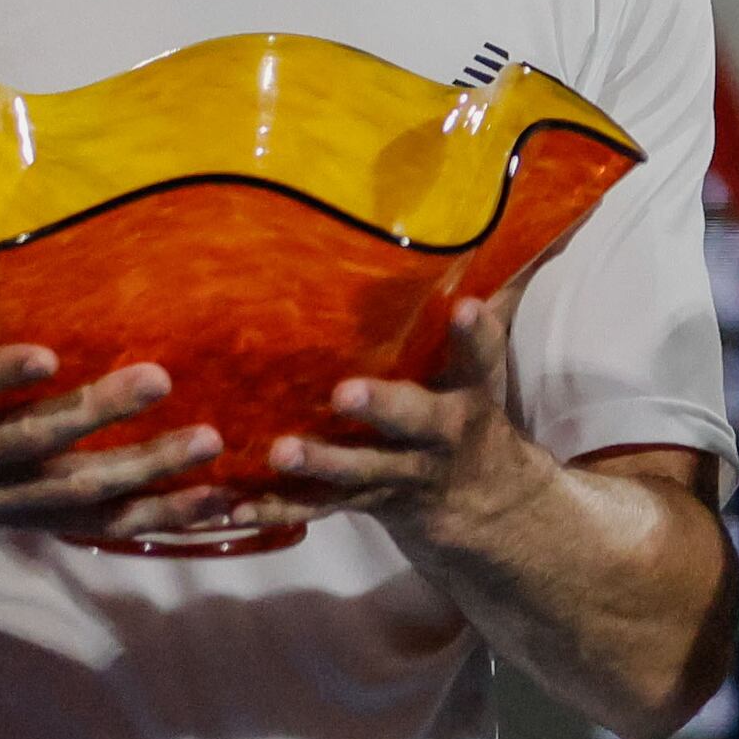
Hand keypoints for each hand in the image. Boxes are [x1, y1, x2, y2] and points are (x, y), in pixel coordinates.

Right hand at [0, 251, 232, 538]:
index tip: (49, 354)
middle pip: (33, 447)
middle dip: (97, 415)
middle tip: (160, 378)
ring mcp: (4, 502)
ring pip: (81, 497)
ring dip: (148, 475)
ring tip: (211, 445)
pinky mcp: (40, 521)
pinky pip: (106, 527)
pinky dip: (163, 518)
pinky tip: (219, 499)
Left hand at [252, 297, 545, 544]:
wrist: (484, 509)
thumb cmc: (466, 411)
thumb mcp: (481, 371)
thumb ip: (477, 314)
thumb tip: (504, 229)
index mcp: (468, 393)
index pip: (480, 357)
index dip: (475, 333)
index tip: (467, 307)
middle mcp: (438, 435)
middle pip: (414, 420)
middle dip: (381, 407)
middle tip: (344, 393)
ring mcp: (400, 474)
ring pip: (361, 470)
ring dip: (321, 463)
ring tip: (279, 452)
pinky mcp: (361, 501)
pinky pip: (316, 507)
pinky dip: (275, 509)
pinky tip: (235, 507)